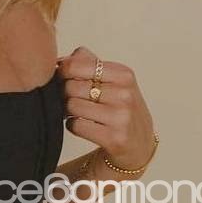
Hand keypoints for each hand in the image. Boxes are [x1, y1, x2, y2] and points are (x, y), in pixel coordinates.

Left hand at [57, 45, 155, 170]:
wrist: (140, 143)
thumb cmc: (121, 107)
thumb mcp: (114, 80)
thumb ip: (89, 63)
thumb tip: (61, 59)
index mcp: (124, 74)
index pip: (77, 64)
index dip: (63, 71)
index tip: (63, 76)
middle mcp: (125, 94)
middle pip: (72, 86)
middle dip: (65, 93)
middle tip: (70, 98)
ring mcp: (121, 117)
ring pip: (72, 106)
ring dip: (68, 110)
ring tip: (77, 112)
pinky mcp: (114, 138)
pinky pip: (75, 126)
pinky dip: (73, 125)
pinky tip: (83, 125)